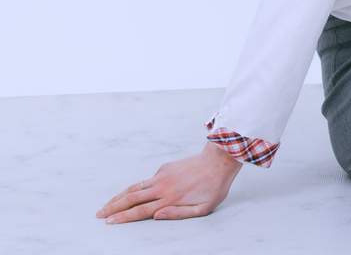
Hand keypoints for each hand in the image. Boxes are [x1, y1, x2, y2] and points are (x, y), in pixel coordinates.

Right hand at [95, 142, 243, 223]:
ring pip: (134, 188)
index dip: (123, 217)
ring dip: (118, 197)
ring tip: (107, 205)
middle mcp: (162, 187)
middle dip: (113, 207)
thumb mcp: (203, 208)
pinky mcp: (164, 168)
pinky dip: (134, 188)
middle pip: (131, 198)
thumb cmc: (214, 187)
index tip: (109, 222)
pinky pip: (146, 181)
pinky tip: (130, 195)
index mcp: (170, 199)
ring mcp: (162, 176)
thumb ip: (178, 214)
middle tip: (99, 215)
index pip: (140, 211)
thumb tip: (155, 217)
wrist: (219, 160)